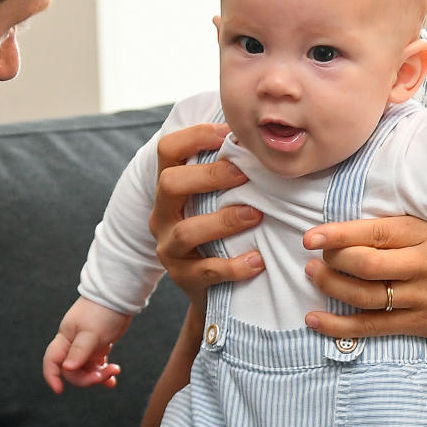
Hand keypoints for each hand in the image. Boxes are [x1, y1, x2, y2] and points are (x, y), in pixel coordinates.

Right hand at [42, 296, 130, 393]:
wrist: (119, 296)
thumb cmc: (103, 311)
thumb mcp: (92, 332)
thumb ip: (79, 351)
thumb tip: (67, 368)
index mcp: (66, 339)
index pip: (52, 361)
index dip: (52, 376)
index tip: (59, 390)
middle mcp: (73, 344)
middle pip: (72, 370)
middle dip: (88, 377)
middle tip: (106, 374)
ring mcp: (86, 346)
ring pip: (86, 369)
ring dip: (98, 375)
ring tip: (114, 371)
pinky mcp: (98, 346)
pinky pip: (97, 364)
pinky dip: (104, 371)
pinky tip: (113, 378)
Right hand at [151, 123, 264, 303]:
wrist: (214, 292)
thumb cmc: (223, 233)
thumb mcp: (218, 200)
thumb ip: (231, 171)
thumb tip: (263, 134)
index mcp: (170, 188)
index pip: (168, 150)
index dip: (195, 136)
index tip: (230, 134)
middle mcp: (162, 215)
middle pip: (169, 183)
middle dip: (209, 175)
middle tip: (245, 174)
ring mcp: (169, 248)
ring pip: (186, 231)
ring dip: (224, 221)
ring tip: (256, 215)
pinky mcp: (183, 278)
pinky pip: (206, 271)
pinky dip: (234, 265)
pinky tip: (258, 260)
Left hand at [301, 216, 426, 341]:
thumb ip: (403, 230)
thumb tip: (355, 227)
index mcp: (424, 236)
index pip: (374, 232)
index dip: (338, 234)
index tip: (311, 237)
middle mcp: (421, 266)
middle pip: (364, 265)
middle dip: (331, 261)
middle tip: (313, 258)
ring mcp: (420, 298)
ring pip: (364, 296)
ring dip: (330, 287)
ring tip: (312, 277)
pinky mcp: (419, 324)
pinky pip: (372, 327)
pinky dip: (339, 326)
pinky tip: (315, 320)